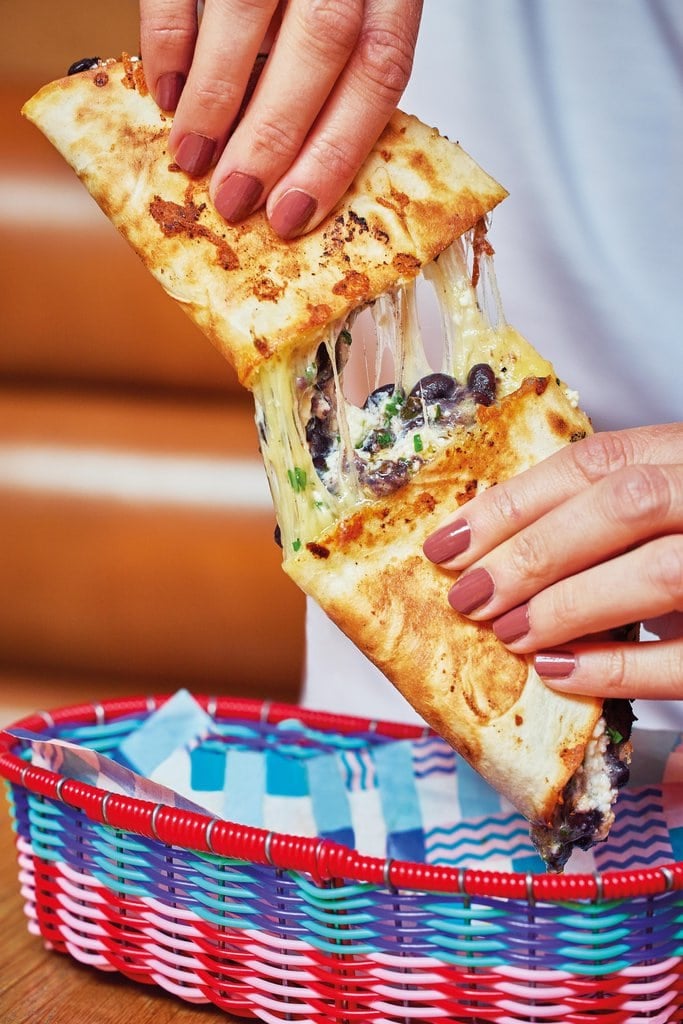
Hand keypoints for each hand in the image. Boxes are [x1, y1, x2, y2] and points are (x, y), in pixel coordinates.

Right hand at [139, 0, 422, 237]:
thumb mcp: (358, 11)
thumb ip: (339, 73)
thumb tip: (294, 173)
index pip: (378, 73)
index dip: (335, 153)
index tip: (294, 213)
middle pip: (321, 46)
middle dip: (272, 138)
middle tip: (235, 200)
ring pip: (249, 13)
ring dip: (215, 99)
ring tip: (193, 158)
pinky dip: (170, 41)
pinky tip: (166, 93)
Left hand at [423, 424, 682, 699]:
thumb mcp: (669, 506)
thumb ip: (607, 519)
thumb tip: (496, 555)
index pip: (597, 460)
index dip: (514, 500)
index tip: (446, 541)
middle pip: (626, 504)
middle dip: (533, 551)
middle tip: (468, 595)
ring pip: (664, 571)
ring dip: (571, 605)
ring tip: (507, 633)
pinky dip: (622, 667)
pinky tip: (560, 673)